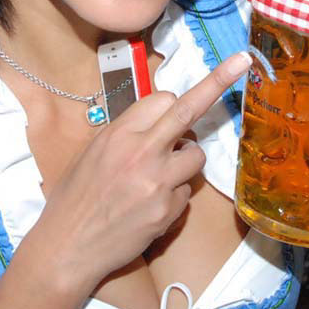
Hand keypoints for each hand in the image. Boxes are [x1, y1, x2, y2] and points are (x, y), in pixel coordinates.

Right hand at [35, 52, 251, 290]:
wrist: (67, 246)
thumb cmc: (75, 197)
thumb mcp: (92, 153)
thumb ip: (127, 134)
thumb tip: (159, 122)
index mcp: (118, 133)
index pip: (163, 100)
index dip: (170, 104)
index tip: (180, 101)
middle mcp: (141, 152)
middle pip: (188, 110)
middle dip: (217, 82)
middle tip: (240, 61)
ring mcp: (158, 182)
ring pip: (196, 155)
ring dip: (186, 161)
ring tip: (158, 177)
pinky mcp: (168, 211)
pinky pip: (186, 193)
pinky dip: (174, 197)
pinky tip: (150, 207)